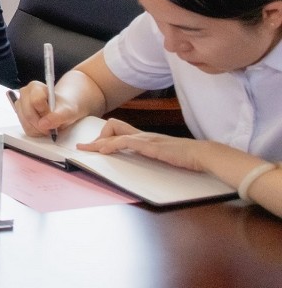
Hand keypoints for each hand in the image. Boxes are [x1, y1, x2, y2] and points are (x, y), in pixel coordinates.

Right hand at [12, 79, 85, 137]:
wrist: (61, 110)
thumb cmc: (64, 107)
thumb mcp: (68, 111)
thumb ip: (57, 116)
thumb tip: (43, 124)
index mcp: (35, 87)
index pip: (36, 101)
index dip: (45, 112)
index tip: (53, 115)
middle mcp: (24, 94)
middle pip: (29, 114)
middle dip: (42, 124)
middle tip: (52, 126)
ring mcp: (20, 105)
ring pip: (26, 123)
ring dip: (39, 129)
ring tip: (48, 126)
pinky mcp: (19, 116)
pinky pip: (25, 128)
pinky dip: (36, 131)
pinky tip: (42, 127)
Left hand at [78, 120, 210, 172]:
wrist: (201, 154)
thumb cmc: (186, 157)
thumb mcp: (164, 155)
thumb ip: (152, 155)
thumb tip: (143, 161)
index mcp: (146, 137)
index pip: (120, 130)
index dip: (105, 137)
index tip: (94, 147)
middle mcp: (143, 135)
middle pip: (113, 126)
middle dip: (97, 137)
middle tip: (86, 148)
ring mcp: (146, 139)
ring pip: (115, 133)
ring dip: (98, 142)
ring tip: (86, 149)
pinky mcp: (150, 145)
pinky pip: (125, 141)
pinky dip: (111, 145)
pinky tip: (103, 151)